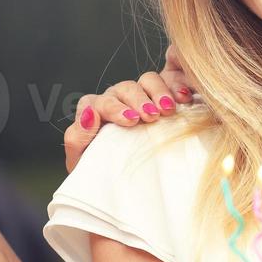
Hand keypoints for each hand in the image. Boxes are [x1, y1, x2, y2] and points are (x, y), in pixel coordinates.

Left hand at [63, 45, 198, 171]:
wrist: (125, 181)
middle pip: (126, 88)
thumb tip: (90, 117)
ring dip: (158, 91)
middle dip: (138, 100)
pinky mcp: (162, 96)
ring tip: (168, 109)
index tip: (130, 121)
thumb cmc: (102, 170)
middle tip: (151, 116)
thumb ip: (77, 138)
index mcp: (96, 111)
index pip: (97, 102)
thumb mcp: (82, 160)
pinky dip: (177, 86)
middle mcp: (117, 98)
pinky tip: (184, 98)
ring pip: (147, 80)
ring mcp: (141, 96)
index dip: (114, 108)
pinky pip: (169, 82)